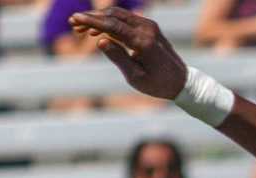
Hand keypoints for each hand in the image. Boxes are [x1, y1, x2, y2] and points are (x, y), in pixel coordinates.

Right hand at [68, 4, 187, 100]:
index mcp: (143, 41)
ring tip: (81, 29)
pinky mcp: (150, 27)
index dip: (91, 20)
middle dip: (92, 17)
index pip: (112, 25)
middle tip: (73, 23)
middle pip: (113, 15)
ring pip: (118, 15)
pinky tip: (99, 31)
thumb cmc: (158, 84)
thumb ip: (118, 58)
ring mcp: (149, 26)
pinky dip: (110, 22)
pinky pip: (126, 20)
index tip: (74, 19)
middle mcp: (147, 29)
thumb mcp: (135, 77)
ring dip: (100, 19)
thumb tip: (100, 41)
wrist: (181, 81)